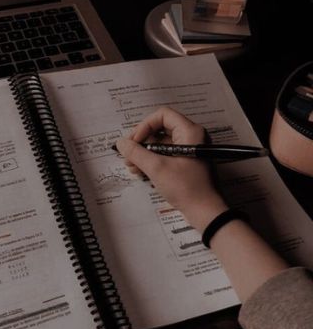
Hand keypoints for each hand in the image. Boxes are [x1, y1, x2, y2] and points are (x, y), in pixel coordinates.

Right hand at [116, 107, 226, 231]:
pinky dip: (152, 161)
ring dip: (144, 153)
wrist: (206, 213)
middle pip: (160, 129)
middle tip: (128, 153)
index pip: (162, 115)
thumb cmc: (187, 188)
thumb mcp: (157, 168)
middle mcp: (191, 138)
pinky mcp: (186, 163)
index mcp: (190, 132)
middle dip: (141, 142)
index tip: (135, 141)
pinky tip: (140, 171)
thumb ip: (136, 153)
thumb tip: (121, 143)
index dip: (145, 125)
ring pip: (161, 144)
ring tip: (131, 165)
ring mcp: (189, 151)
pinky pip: (165, 155)